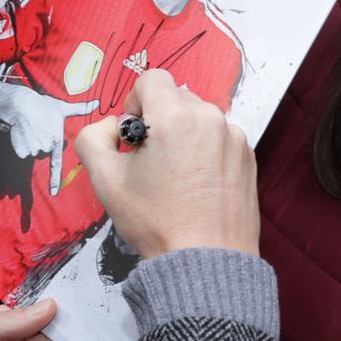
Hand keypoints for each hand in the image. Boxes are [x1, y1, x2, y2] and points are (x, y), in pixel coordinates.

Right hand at [2, 87, 97, 195]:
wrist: (21, 104)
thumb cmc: (43, 106)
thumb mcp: (62, 108)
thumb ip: (80, 109)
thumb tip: (97, 103)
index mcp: (56, 140)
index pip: (56, 164)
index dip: (55, 180)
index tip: (53, 193)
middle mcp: (45, 147)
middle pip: (43, 154)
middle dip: (42, 144)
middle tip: (40, 130)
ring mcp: (32, 149)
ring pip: (33, 153)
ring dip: (32, 144)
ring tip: (32, 130)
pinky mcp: (21, 149)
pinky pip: (23, 152)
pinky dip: (22, 145)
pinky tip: (24, 133)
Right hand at [72, 69, 257, 258]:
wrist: (206, 262)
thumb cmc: (157, 222)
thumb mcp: (105, 180)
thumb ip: (93, 138)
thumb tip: (111, 127)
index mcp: (176, 117)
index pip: (151, 79)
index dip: (134, 103)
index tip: (134, 137)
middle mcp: (211, 118)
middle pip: (176, 96)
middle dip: (159, 120)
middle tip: (151, 161)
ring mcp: (235, 137)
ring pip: (199, 117)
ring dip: (183, 134)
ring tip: (175, 176)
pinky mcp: (248, 157)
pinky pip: (220, 137)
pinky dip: (205, 151)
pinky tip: (196, 185)